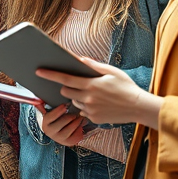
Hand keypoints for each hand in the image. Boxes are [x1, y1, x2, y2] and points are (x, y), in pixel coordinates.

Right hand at [34, 103, 88, 146]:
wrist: (57, 132)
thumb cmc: (57, 119)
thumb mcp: (53, 113)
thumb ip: (57, 108)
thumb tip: (66, 102)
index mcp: (46, 123)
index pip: (51, 116)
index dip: (59, 110)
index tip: (65, 105)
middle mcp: (50, 132)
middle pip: (62, 122)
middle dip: (70, 116)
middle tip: (76, 112)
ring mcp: (58, 138)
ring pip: (69, 129)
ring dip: (76, 122)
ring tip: (81, 118)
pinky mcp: (66, 142)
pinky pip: (75, 136)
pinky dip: (79, 130)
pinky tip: (81, 126)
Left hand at [36, 58, 161, 128]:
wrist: (138, 107)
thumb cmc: (126, 86)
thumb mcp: (111, 71)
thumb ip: (93, 66)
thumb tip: (79, 59)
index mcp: (91, 84)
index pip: (65, 79)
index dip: (50, 75)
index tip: (38, 71)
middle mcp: (88, 98)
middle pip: (66, 92)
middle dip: (66, 88)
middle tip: (76, 84)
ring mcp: (90, 110)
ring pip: (74, 102)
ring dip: (77, 97)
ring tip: (94, 94)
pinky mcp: (94, 119)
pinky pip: (83, 111)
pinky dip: (86, 106)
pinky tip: (99, 103)